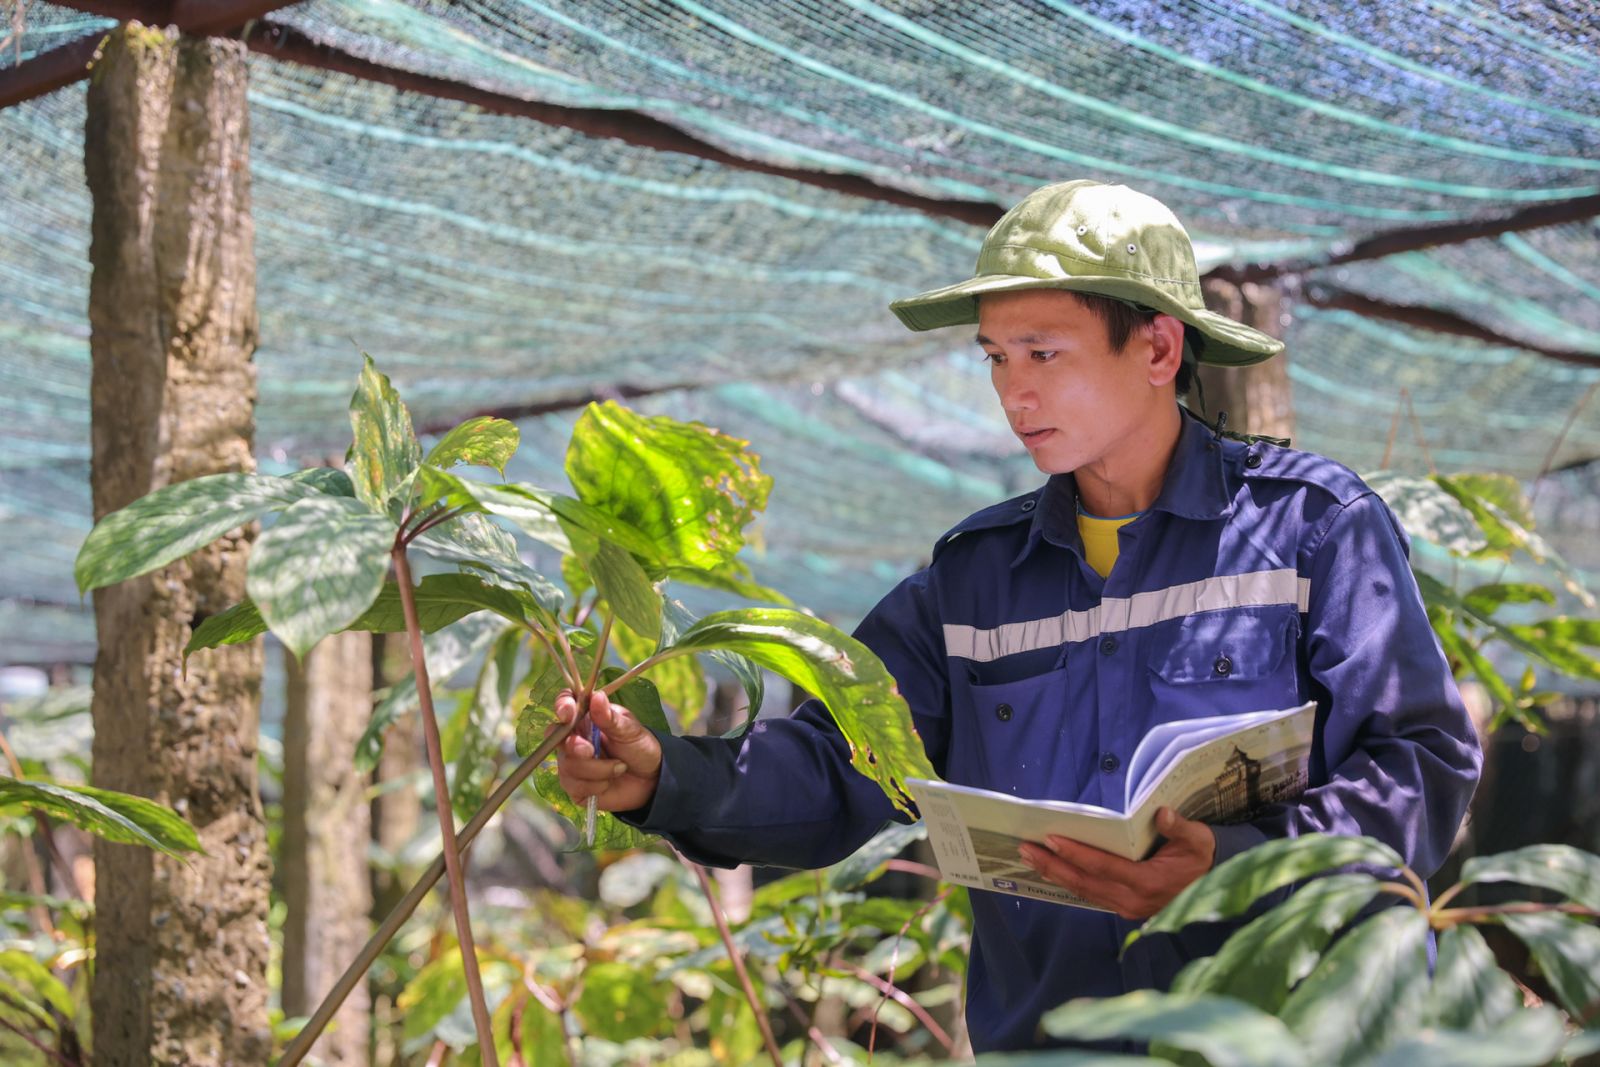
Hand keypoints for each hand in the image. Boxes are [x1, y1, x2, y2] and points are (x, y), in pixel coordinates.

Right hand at [552, 689, 662, 813]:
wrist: (651, 779)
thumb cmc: (639, 747)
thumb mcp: (630, 730)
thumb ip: (610, 717)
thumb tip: (597, 696)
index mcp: (586, 717)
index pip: (565, 704)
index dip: (562, 706)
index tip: (568, 714)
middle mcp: (574, 738)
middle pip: (556, 738)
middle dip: (574, 746)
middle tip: (591, 750)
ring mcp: (571, 762)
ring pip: (568, 765)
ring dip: (598, 769)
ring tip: (620, 767)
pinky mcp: (575, 786)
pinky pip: (575, 786)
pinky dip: (597, 785)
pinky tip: (610, 781)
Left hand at [1019, 807, 1215, 919]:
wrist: (1214, 885)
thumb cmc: (1201, 858)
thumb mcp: (1200, 840)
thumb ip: (1181, 828)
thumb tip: (1163, 813)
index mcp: (1149, 882)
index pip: (1103, 866)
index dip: (1076, 853)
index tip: (1051, 839)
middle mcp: (1133, 900)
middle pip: (1084, 882)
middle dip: (1052, 865)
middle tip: (1024, 849)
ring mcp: (1127, 908)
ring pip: (1083, 891)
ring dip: (1055, 874)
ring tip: (1030, 857)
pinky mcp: (1124, 909)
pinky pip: (1091, 895)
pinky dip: (1069, 882)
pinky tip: (1052, 870)